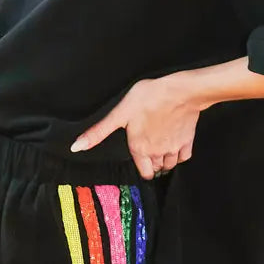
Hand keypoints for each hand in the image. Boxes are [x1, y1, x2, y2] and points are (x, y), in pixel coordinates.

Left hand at [70, 75, 200, 180]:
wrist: (180, 91)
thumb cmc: (149, 98)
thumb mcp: (119, 113)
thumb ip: (98, 132)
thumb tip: (76, 147)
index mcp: (140, 148)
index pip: (143, 173)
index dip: (141, 169)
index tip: (140, 162)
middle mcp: (157, 152)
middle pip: (156, 169)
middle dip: (152, 164)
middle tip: (148, 153)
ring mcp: (174, 148)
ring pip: (170, 164)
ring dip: (165, 160)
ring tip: (159, 148)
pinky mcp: (187, 140)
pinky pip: (184, 156)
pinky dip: (179, 155)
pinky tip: (174, 144)